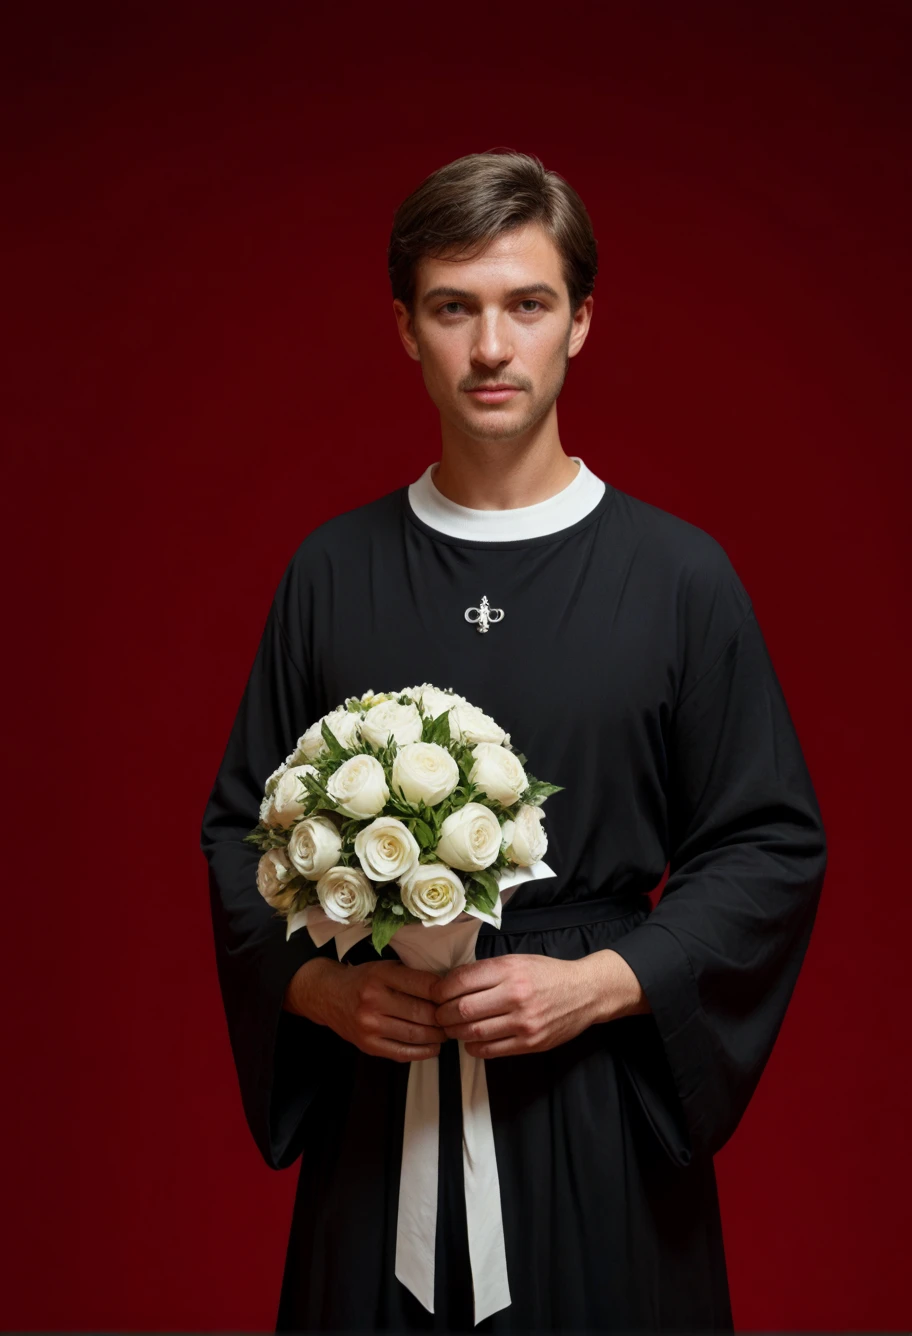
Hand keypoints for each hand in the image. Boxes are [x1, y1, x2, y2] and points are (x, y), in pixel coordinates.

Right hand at [285, 957, 446, 1061]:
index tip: (454, 995)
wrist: (328, 995)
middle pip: (423, 1013)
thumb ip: (411, 975)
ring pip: (416, 1035)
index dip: (445, 992)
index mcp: (381, 975)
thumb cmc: (363, 979)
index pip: (424, 985)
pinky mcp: (368, 1045)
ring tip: (447, 1031)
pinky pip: (403, 1053)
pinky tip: (434, 1046)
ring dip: (438, 1036)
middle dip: (444, 1017)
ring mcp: (370, 1026)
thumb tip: (447, 988)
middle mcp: (374, 1000)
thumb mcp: (385, 966)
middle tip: (455, 1017)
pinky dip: (424, 1052)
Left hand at [431, 949, 648, 1058]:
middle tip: (438, 1014)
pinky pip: (490, 1050)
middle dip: (442, 1014)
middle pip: (462, 1010)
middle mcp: (515, 996)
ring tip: (451, 1028)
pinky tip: (470, 1040)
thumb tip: (450, 983)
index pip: (461, 981)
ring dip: (454, 1033)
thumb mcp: (517, 960)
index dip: (440, 990)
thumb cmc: (547, 974)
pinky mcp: (530, 1043)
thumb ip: (486, 971)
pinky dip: (473, 1047)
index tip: (435, 994)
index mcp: (509, 970)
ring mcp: (523, 1022)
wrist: (585, 992)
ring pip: (473, 1033)